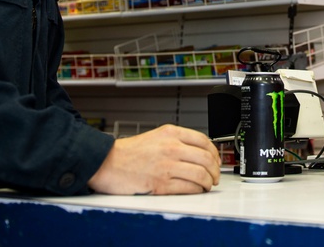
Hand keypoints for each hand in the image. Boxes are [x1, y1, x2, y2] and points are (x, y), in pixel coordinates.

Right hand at [88, 124, 220, 194]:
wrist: (107, 163)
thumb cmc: (129, 152)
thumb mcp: (155, 136)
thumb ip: (176, 140)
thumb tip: (198, 152)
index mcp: (171, 133)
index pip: (204, 141)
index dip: (215, 152)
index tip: (216, 160)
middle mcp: (171, 147)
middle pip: (206, 158)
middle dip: (215, 170)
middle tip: (215, 176)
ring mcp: (166, 166)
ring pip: (200, 174)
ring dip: (208, 182)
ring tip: (207, 185)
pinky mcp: (161, 184)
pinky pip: (188, 188)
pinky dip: (197, 190)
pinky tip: (197, 190)